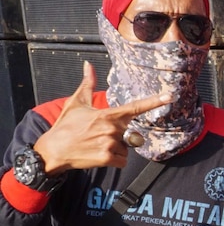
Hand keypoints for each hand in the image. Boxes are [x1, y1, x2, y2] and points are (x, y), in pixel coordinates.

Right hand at [33, 61, 173, 174]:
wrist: (53, 150)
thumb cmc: (65, 126)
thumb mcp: (76, 103)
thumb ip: (87, 84)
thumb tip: (88, 65)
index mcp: (108, 114)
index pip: (136, 107)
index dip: (154, 102)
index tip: (169, 96)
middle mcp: (112, 128)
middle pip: (130, 133)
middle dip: (119, 136)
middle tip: (97, 136)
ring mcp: (110, 144)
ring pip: (126, 148)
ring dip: (116, 149)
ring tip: (96, 145)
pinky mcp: (107, 158)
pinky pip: (123, 161)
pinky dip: (114, 161)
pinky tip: (99, 156)